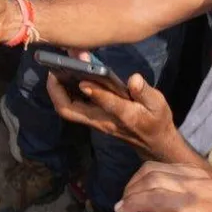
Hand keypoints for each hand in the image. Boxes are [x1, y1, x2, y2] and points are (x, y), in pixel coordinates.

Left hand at [46, 70, 179, 158]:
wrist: (153, 142)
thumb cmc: (156, 120)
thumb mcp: (158, 104)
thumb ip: (144, 91)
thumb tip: (133, 79)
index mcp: (124, 115)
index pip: (107, 104)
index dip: (95, 93)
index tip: (84, 80)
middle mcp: (104, 120)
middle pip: (72, 111)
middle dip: (57, 92)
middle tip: (53, 71)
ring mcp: (96, 121)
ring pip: (69, 110)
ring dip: (57, 92)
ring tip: (55, 69)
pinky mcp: (93, 119)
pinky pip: (72, 108)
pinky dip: (64, 93)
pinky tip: (64, 76)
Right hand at [114, 160, 211, 211]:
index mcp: (201, 210)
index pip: (158, 198)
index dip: (134, 203)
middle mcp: (201, 186)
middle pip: (154, 179)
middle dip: (132, 192)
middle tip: (122, 209)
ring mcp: (199, 174)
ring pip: (156, 168)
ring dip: (136, 183)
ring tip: (130, 200)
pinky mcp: (195, 169)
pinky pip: (163, 166)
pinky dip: (147, 177)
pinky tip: (143, 192)